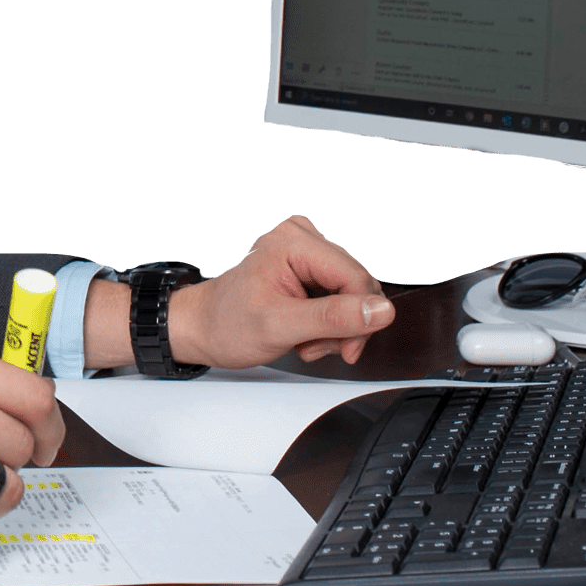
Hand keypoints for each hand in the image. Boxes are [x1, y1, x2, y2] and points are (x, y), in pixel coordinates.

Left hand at [165, 215, 394, 367]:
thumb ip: (333, 318)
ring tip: (304, 341)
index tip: (345, 348)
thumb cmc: (227, 323)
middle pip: (358, 285)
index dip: (360, 318)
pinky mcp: (307, 266)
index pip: (357, 278)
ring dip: (335, 328)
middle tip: (315, 346)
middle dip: (344, 325)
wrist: (203, 327)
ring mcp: (304, 249)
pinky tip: (305, 332)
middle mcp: (301, 237)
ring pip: (352, 294)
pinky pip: (340, 295)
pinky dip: (328, 322)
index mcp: (292, 242)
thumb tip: (382, 310)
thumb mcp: (280, 326)